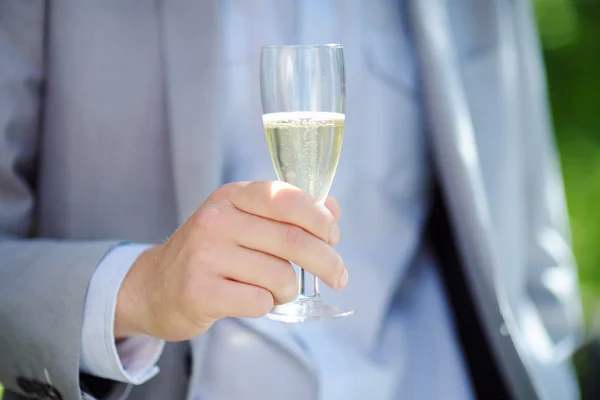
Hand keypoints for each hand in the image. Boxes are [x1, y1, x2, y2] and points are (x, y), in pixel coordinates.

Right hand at [114, 181, 345, 340]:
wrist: (153, 286)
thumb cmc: (210, 253)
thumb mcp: (243, 222)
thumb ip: (288, 214)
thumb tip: (333, 209)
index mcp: (232, 196)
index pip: (286, 198)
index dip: (320, 218)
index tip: (334, 236)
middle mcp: (216, 220)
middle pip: (293, 241)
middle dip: (327, 262)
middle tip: (339, 276)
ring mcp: (205, 255)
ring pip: (280, 276)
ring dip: (289, 290)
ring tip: (274, 290)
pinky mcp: (200, 291)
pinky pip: (260, 302)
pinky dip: (266, 305)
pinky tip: (250, 300)